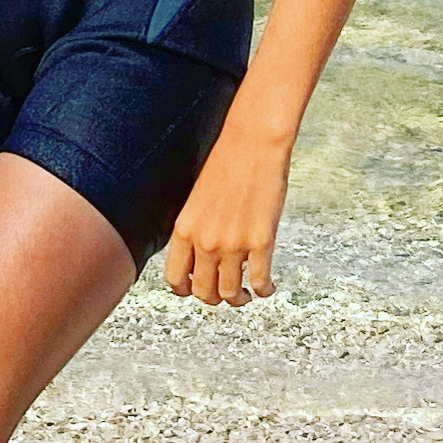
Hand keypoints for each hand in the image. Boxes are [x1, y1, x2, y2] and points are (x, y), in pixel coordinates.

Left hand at [163, 119, 288, 306]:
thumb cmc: (225, 162)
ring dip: (238, 299)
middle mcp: (205, 242)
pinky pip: (261, 281)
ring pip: (230, 293)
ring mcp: (234, 245)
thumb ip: (195, 228)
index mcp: (184, 230)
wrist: (252, 143)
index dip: (185, 290)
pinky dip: (264, 291)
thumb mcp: (195, 199)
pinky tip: (267, 288)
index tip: (194, 290)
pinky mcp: (261, 242)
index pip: (175, 278)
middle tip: (223, 293)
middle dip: (213, 298)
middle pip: (203, 292)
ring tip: (245, 294)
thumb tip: (199, 254)